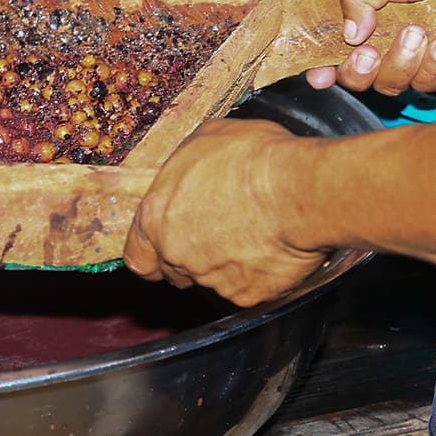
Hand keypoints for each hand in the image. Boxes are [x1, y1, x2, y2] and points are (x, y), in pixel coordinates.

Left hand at [123, 118, 328, 307]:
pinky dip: (257, 274)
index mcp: (156, 217)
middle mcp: (176, 254)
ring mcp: (211, 279)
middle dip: (190, 256)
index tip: (162, 249)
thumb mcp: (204, 140)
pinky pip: (247, 288)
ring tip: (253, 231)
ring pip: (211, 278)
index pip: (137, 255)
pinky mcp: (247, 294)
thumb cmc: (251, 159)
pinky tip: (271, 248)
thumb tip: (191, 170)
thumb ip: (185, 168)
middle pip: (174, 270)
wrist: (298, 190)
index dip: (150, 253)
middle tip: (218, 232)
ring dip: (225, 262)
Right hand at [307, 0, 435, 94]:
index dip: (320, 67)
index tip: (320, 76)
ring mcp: (410, 56)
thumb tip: (347, 35)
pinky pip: (424, 83)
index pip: (330, 47)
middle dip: (358, 70)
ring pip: (388, 84)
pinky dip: (431, 65)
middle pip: (353, 76)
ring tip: (419, 33)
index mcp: (362, 13)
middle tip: (369, 53)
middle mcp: (382, 39)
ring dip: (400, 63)